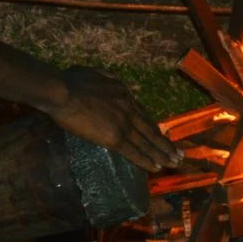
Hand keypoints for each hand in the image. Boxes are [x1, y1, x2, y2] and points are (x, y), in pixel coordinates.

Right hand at [47, 68, 183, 171]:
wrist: (62, 91)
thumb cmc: (71, 81)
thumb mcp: (97, 73)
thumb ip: (107, 80)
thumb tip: (109, 83)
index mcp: (124, 93)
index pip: (142, 114)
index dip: (153, 127)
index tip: (162, 135)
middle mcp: (129, 108)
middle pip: (151, 129)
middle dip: (166, 143)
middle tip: (180, 153)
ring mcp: (123, 123)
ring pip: (147, 142)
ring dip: (162, 154)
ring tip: (175, 163)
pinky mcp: (114, 137)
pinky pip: (134, 152)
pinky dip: (146, 160)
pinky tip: (156, 168)